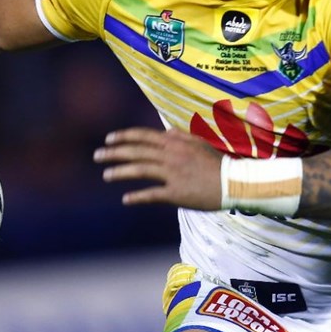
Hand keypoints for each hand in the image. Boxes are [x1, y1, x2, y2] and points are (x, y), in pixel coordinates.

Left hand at [94, 127, 223, 209]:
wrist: (234, 183)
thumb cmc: (218, 163)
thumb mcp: (200, 144)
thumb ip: (181, 137)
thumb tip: (166, 132)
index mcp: (175, 143)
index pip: (143, 136)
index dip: (124, 136)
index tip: (109, 139)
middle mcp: (171, 156)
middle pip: (136, 152)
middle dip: (114, 152)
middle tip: (97, 155)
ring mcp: (173, 174)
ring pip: (140, 170)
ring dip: (120, 172)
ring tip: (105, 175)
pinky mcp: (177, 193)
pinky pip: (152, 194)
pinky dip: (138, 197)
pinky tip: (126, 199)